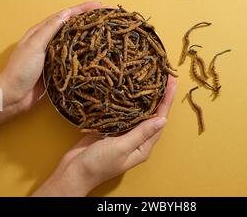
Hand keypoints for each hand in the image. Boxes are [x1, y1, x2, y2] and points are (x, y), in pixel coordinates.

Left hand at [0, 1, 102, 123]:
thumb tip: (67, 13)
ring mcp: (54, 54)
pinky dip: (85, 52)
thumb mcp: (34, 45)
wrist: (13, 97)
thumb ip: (50, 29)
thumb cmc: (20, 70)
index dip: (83, 9)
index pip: (66, 15)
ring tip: (106, 30)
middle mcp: (49, 40)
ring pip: (75, 40)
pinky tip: (95, 52)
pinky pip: (75, 56)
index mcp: (41, 31)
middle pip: (72, 25)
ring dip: (89, 34)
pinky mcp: (58, 67)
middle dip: (89, 19)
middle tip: (107, 16)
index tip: (100, 5)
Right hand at [32, 75, 176, 196]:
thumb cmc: (98, 164)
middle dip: (160, 95)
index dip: (167, 100)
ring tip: (153, 78)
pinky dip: (130, 100)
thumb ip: (141, 133)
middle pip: (152, 114)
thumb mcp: (122, 147)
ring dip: (146, 96)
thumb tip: (163, 120)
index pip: (160, 119)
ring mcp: (124, 133)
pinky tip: (131, 89)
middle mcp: (137, 140)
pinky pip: (125, 112)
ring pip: (139, 111)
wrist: (73, 171)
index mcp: (143, 147)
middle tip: (166, 75)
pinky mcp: (111, 128)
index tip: (172, 82)